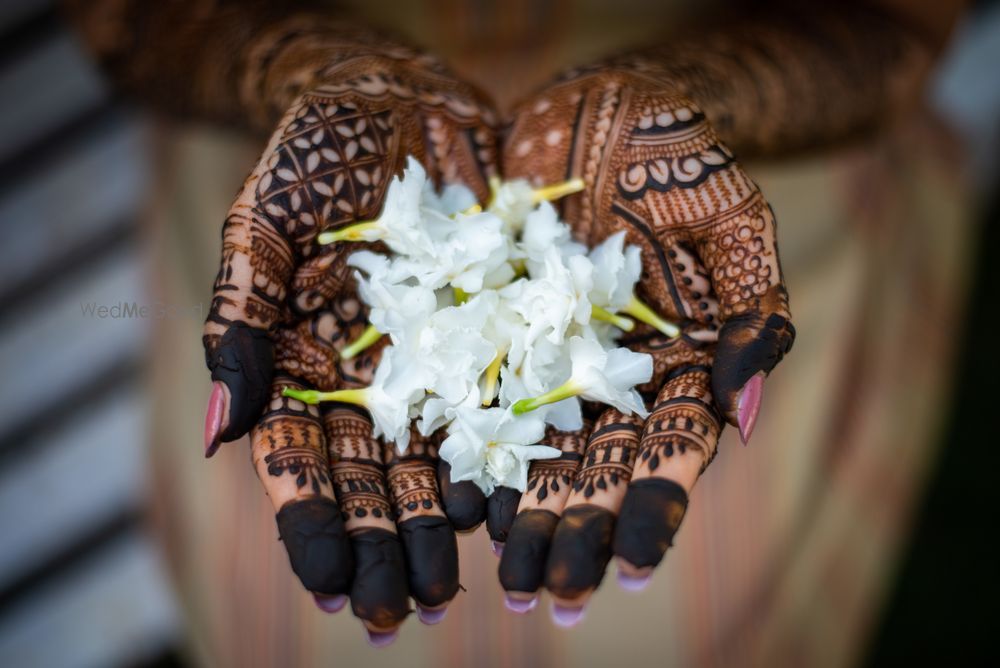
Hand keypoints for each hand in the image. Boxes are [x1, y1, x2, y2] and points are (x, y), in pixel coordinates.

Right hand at [201, 51, 496, 640]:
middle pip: (377, 481)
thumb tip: (219, 427)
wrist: (396, 101)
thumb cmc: (313, 156)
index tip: (332, 587)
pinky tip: (510, 513)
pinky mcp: (499, 334)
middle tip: (404, 613)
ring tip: (454, 588)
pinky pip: (504, 405)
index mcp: (309, 366)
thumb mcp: (263, 226)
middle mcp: (376, 378)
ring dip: (441, 528)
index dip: (316, 527)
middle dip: (387, 549)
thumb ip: (241, 320)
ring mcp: (440, 360)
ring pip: (439, 460)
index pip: (307, 463)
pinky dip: (506, 460)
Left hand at [493, 66, 794, 620]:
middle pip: (596, 470)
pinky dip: (471, 452)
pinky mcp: (496, 332)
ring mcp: (550, 358)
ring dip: (521, 518)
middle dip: (574, 535)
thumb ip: (752, 314)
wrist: (599, 109)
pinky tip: (458, 504)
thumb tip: (743, 414)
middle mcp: (611, 376)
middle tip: (551, 596)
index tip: (631, 565)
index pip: (667, 453)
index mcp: (677, 367)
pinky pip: (480, 401)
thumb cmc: (679, 160)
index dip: (649, 510)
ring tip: (503, 578)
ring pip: (536, 453)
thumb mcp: (732, 224)